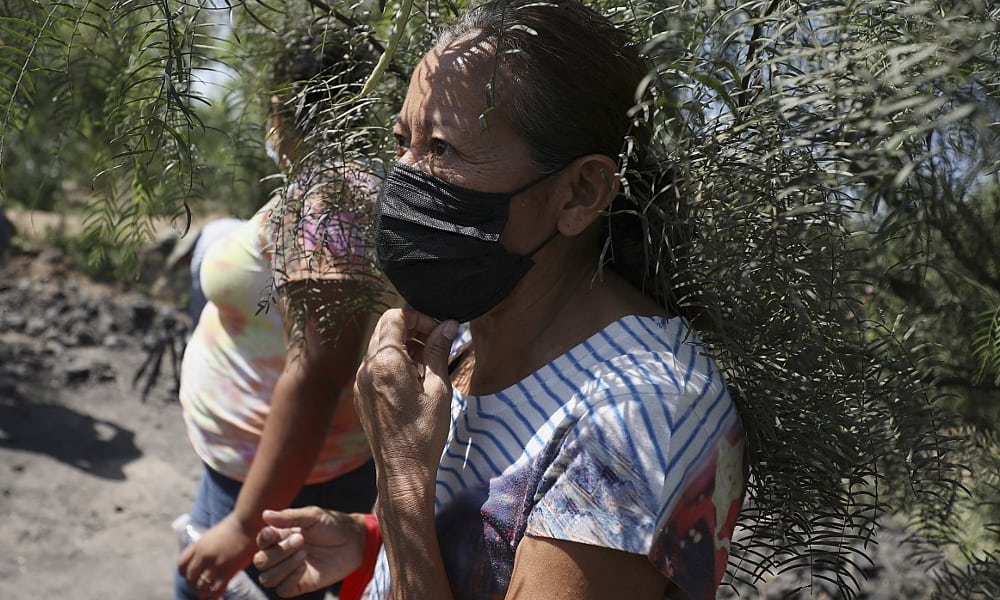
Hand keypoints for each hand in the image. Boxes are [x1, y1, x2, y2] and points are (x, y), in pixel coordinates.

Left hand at [178, 513, 256, 599]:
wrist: (249, 522)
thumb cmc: (238, 524)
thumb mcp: (217, 533)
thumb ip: (211, 545)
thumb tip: (213, 553)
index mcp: (199, 545)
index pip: (181, 565)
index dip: (185, 572)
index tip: (191, 575)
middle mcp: (203, 556)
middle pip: (189, 577)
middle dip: (193, 584)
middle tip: (201, 586)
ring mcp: (215, 564)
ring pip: (201, 586)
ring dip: (203, 592)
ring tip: (207, 594)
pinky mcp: (228, 571)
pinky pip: (216, 590)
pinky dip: (215, 596)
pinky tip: (217, 598)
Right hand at [253, 507, 365, 596]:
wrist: (354, 542)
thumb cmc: (332, 525)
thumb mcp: (313, 516)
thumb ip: (290, 517)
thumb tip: (265, 514)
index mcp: (281, 536)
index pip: (261, 541)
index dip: (264, 538)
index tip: (275, 532)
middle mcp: (281, 554)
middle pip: (260, 561)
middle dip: (278, 552)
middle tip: (300, 539)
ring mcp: (289, 571)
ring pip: (267, 578)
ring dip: (283, 566)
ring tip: (304, 552)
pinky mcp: (299, 585)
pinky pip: (282, 590)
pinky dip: (289, 579)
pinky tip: (304, 567)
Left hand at [353, 308, 458, 476]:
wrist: (402, 469)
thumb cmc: (424, 432)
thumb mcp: (438, 388)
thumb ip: (439, 351)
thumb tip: (448, 325)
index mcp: (385, 361)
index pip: (396, 316)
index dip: (420, 317)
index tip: (439, 331)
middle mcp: (367, 368)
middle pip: (386, 328)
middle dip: (413, 329)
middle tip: (437, 343)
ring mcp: (361, 382)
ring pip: (380, 347)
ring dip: (404, 345)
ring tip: (429, 363)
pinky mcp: (361, 395)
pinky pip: (375, 366)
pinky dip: (394, 362)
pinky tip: (414, 379)